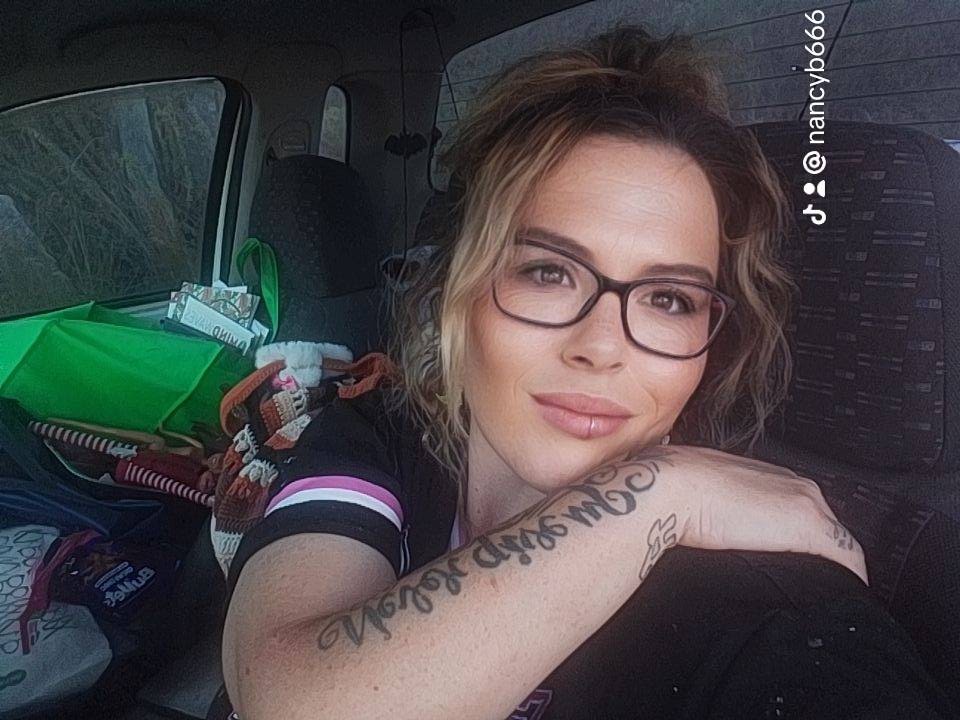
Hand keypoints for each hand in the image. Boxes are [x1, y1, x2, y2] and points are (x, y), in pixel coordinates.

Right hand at [640, 445, 867, 584]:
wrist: (668, 488)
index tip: (795, 565)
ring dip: (832, 569)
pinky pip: (847, 558)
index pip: (800, 513)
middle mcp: (793, 484)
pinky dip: (849, 580)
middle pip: (825, 527)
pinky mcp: (808, 524)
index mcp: (767, 477)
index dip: (800, 543)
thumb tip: (706, 534)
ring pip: (837, 542)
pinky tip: (841, 600)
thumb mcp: (697, 503)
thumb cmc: (671, 493)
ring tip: (822, 597)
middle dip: (820, 557)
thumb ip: (714, 514)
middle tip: (810, 587)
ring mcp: (804, 502)